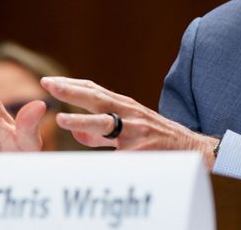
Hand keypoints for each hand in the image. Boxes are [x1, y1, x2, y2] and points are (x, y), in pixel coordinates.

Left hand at [41, 77, 218, 167]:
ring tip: (60, 120)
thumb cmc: (156, 139)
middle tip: (47, 85)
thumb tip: (77, 134)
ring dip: (82, 121)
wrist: (192, 148)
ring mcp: (136, 131)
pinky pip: (119, 154)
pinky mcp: (143, 149)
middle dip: (70, 92)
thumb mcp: (129, 130)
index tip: (48, 81)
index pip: (94, 90)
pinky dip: (104, 157)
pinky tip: (89, 159)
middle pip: (97, 98)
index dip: (71, 85)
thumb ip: (101, 134)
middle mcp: (130, 113)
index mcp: (124, 106)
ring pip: (106, 123)